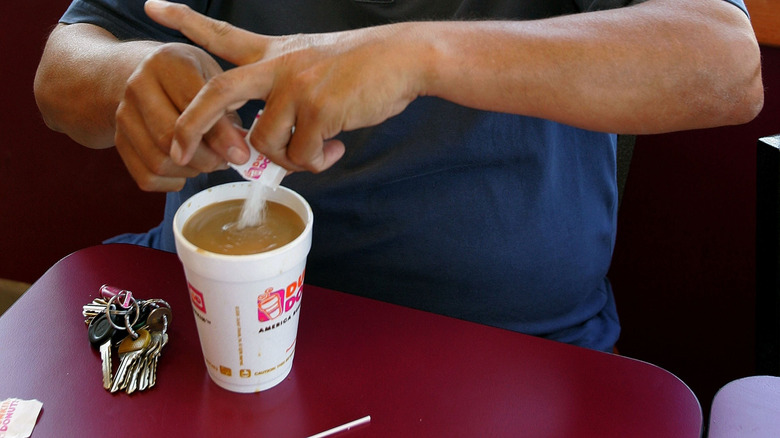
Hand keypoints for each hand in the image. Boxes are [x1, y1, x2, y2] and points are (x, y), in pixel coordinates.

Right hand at [115, 41, 249, 190]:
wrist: (145, 77)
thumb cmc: (192, 80)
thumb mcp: (214, 78)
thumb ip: (228, 108)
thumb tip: (239, 151)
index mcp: (168, 61)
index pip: (193, 105)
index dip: (220, 135)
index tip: (241, 155)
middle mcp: (138, 84)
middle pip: (169, 137)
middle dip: (205, 158)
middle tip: (226, 161)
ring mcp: (124, 113)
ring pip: (158, 162)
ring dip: (190, 171)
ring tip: (209, 161)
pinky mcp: (119, 139)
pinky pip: (147, 177)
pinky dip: (173, 182)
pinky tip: (188, 169)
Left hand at [145, 0, 426, 172]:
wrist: (405, 58)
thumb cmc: (363, 69)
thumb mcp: (315, 68)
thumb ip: (286, 99)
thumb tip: (269, 145)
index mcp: (275, 53)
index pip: (222, 34)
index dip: (185, 21)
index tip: (150, 7)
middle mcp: (278, 66)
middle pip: (218, 92)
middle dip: (191, 125)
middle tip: (177, 151)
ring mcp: (296, 86)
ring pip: (267, 143)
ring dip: (291, 159)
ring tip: (320, 151)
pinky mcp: (317, 108)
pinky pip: (301, 155)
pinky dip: (318, 162)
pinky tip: (337, 147)